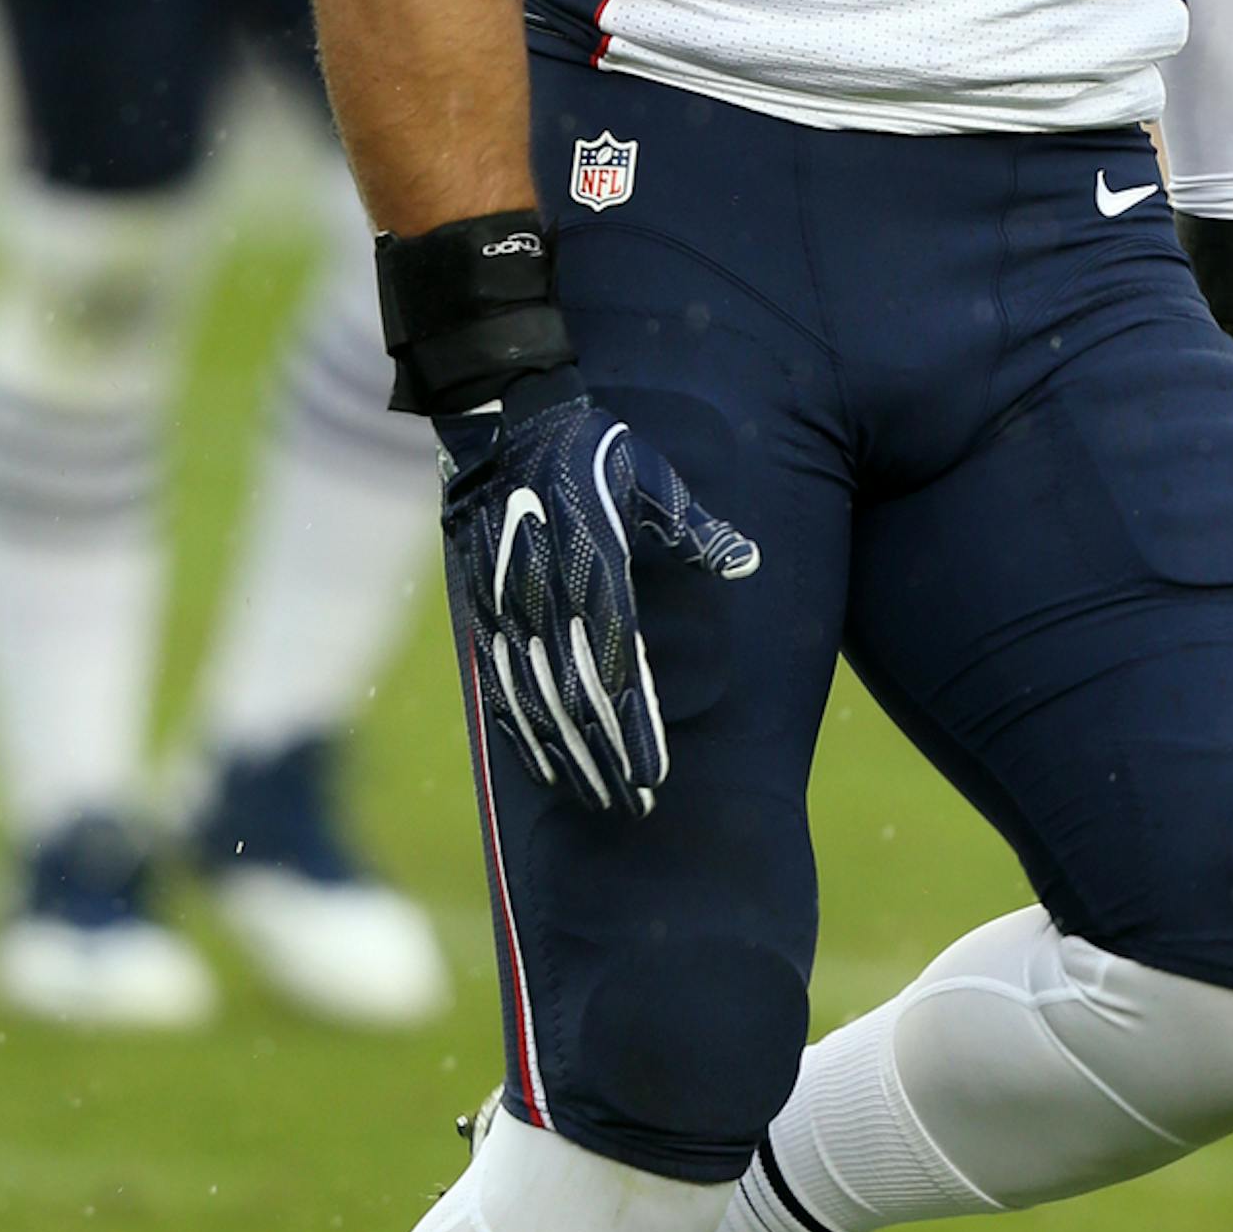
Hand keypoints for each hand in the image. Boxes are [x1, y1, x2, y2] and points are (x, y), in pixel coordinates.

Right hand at [438, 372, 758, 816]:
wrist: (510, 425)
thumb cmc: (597, 451)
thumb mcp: (654, 480)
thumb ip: (697, 529)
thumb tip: (748, 561)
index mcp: (596, 570)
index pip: (618, 668)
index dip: (634, 728)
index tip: (653, 775)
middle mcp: (549, 596)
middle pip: (576, 698)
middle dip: (605, 758)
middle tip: (633, 806)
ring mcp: (511, 605)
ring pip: (535, 699)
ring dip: (565, 754)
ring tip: (594, 797)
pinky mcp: (485, 608)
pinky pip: (500, 680)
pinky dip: (519, 726)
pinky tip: (540, 761)